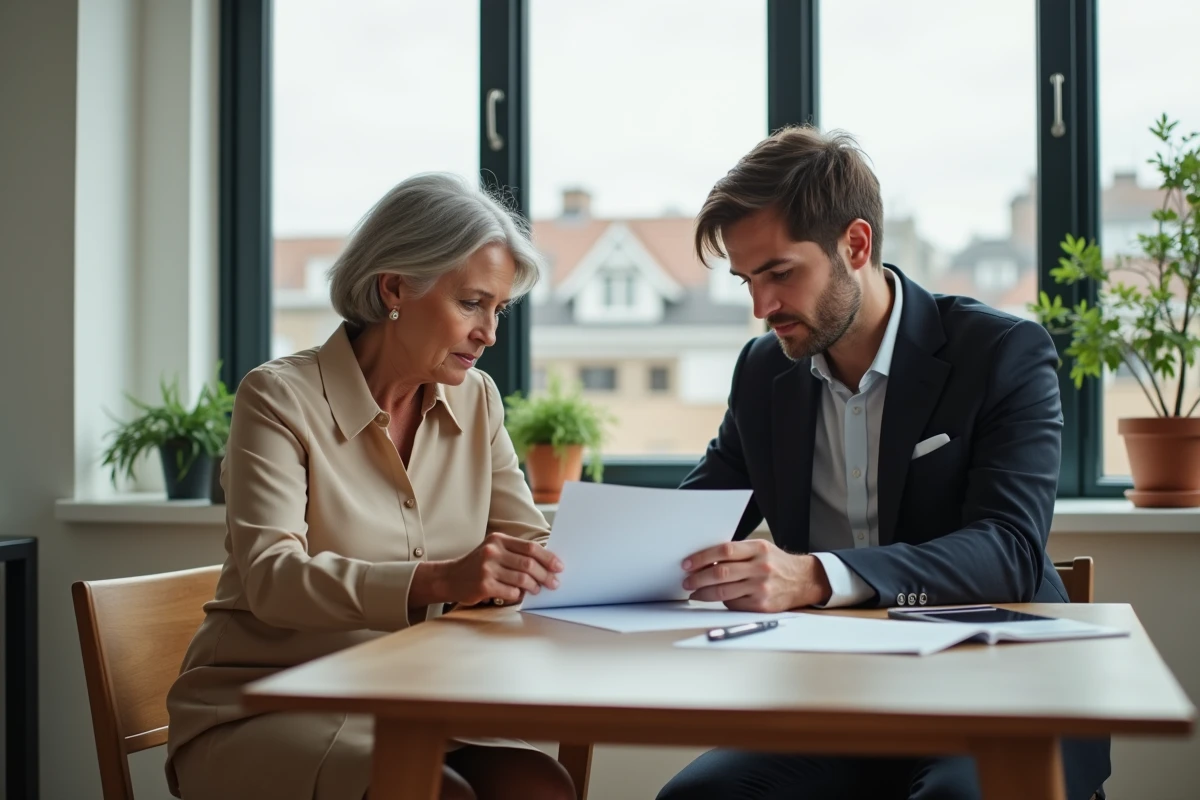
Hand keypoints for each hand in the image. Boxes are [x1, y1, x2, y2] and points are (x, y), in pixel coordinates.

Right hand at [412, 532, 562, 607]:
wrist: (449, 577)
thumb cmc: (477, 565)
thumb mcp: (493, 551)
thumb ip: (515, 553)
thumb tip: (546, 563)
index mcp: (498, 540)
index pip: (530, 548)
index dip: (548, 558)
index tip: (559, 567)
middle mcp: (492, 551)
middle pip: (529, 564)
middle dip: (545, 575)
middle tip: (554, 583)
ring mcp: (487, 568)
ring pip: (522, 579)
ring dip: (534, 587)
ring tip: (537, 590)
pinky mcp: (483, 585)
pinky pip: (510, 592)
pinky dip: (518, 595)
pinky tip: (519, 595)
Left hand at [681, 539, 831, 611]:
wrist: (803, 581)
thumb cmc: (776, 564)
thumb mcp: (761, 549)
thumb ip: (737, 553)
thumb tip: (704, 560)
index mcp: (758, 548)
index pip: (723, 550)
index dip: (701, 557)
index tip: (687, 563)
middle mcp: (760, 567)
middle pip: (720, 572)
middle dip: (698, 577)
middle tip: (686, 581)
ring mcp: (761, 588)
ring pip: (723, 591)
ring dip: (703, 593)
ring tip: (694, 592)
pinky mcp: (762, 605)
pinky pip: (733, 603)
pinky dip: (720, 601)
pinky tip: (713, 598)